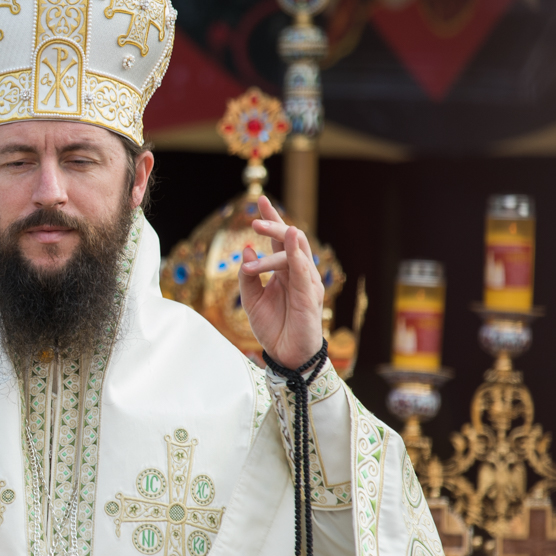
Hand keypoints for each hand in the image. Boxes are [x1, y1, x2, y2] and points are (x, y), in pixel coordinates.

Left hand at [239, 197, 327, 369]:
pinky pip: (304, 271)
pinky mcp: (309, 296)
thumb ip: (248, 276)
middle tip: (253, 219)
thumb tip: (245, 250)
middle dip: (273, 224)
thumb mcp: (251, 300)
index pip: (279, 240)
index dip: (272, 219)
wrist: (286, 356)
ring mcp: (306, 282)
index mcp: (284, 272)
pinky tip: (290, 241)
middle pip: (289, 239)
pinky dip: (297, 255)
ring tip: (256, 230)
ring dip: (276, 238)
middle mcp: (297, 273)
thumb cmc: (273, 328)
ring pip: (295, 251)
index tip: (260, 200)